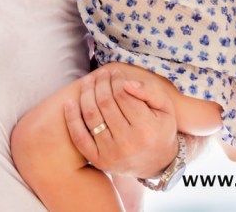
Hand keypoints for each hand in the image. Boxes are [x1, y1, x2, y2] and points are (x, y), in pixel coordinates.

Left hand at [64, 66, 178, 178]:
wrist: (156, 164)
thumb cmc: (160, 129)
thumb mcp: (165, 108)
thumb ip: (150, 91)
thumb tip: (126, 83)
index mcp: (146, 128)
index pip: (123, 95)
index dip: (116, 80)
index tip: (114, 72)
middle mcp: (128, 143)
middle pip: (105, 103)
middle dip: (100, 83)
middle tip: (101, 74)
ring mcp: (111, 153)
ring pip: (91, 115)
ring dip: (86, 94)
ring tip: (88, 81)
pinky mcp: (98, 160)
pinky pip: (79, 137)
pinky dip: (71, 118)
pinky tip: (69, 102)